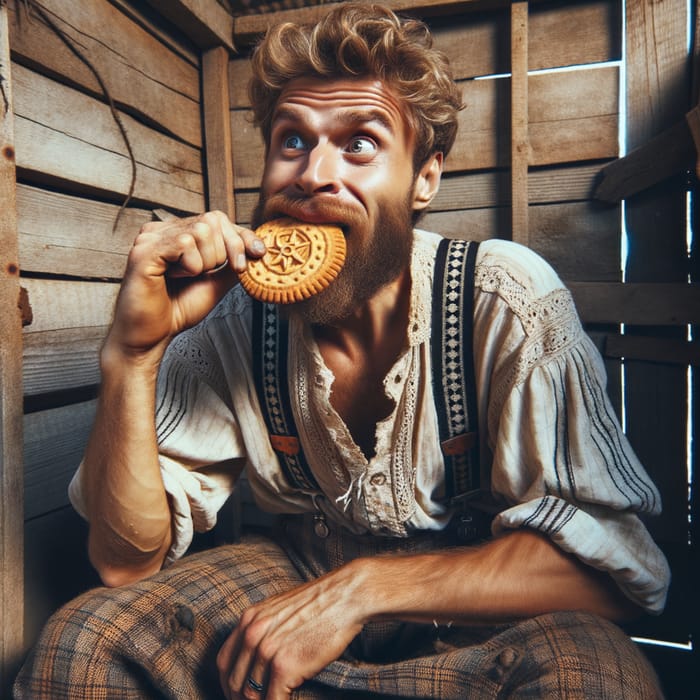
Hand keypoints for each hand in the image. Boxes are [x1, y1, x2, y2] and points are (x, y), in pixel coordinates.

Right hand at [107, 210, 264, 359]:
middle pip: (213, 220)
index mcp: (178, 233)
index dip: (241, 236)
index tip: (259, 252)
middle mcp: (163, 230)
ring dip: (204, 262)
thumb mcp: (215, 283)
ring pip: (201, 231)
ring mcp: (152, 237)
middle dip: (223, 252)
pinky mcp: (144, 250)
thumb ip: (232, 264)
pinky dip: (189, 266)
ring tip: (185, 277)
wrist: (153, 335)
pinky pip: (184, 244)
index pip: (217, 219)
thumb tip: (256, 250)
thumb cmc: (178, 309)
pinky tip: (173, 277)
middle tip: (205, 275)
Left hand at [217, 564, 367, 698]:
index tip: (237, 694)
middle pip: (233, 682)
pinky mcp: (284, 666)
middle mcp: (252, 634)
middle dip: (241, 699)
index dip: (229, 684)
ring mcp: (266, 651)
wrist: (345, 596)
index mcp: (248, 619)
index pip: (223, 662)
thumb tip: (258, 656)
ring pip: (250, 695)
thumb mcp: (280, 609)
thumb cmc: (320, 603)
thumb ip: (264, 630)